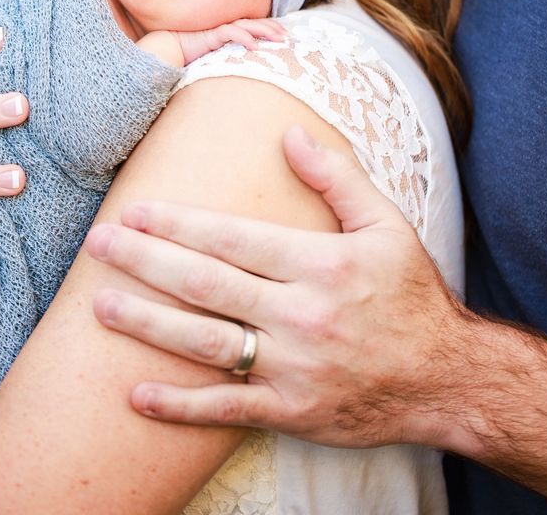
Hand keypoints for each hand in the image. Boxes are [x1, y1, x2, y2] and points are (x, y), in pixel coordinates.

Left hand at [86, 125, 467, 449]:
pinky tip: (137, 393)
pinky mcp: (293, 412)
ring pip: (206, 342)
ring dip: (148, 324)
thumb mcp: (386, 224)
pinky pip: (227, 409)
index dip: (179, 223)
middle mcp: (302, 314)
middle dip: (146, 262)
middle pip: (207, 284)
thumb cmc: (412, 294)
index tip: (136, 210)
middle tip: (98, 244)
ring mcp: (295, 368)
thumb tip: (290, 133)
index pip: (233, 238)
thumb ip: (336, 177)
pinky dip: (180, 405)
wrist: (448, 379)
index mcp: (320, 263)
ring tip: (101, 305)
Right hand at [174, 17, 285, 64]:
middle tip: (288, 36)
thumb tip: (246, 69)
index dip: (269, 29)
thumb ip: (229, 57)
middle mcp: (225, 27)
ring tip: (279, 39)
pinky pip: (230, 33)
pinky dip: (244, 38)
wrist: (167, 50)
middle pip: (254, 23)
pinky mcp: (210, 35)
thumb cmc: (189, 55)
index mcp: (228, 31)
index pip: (252, 26)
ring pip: (246, 25)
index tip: (284, 36)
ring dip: (264, 31)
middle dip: (272, 28)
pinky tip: (255, 47)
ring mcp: (218, 29)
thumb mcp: (215, 57)